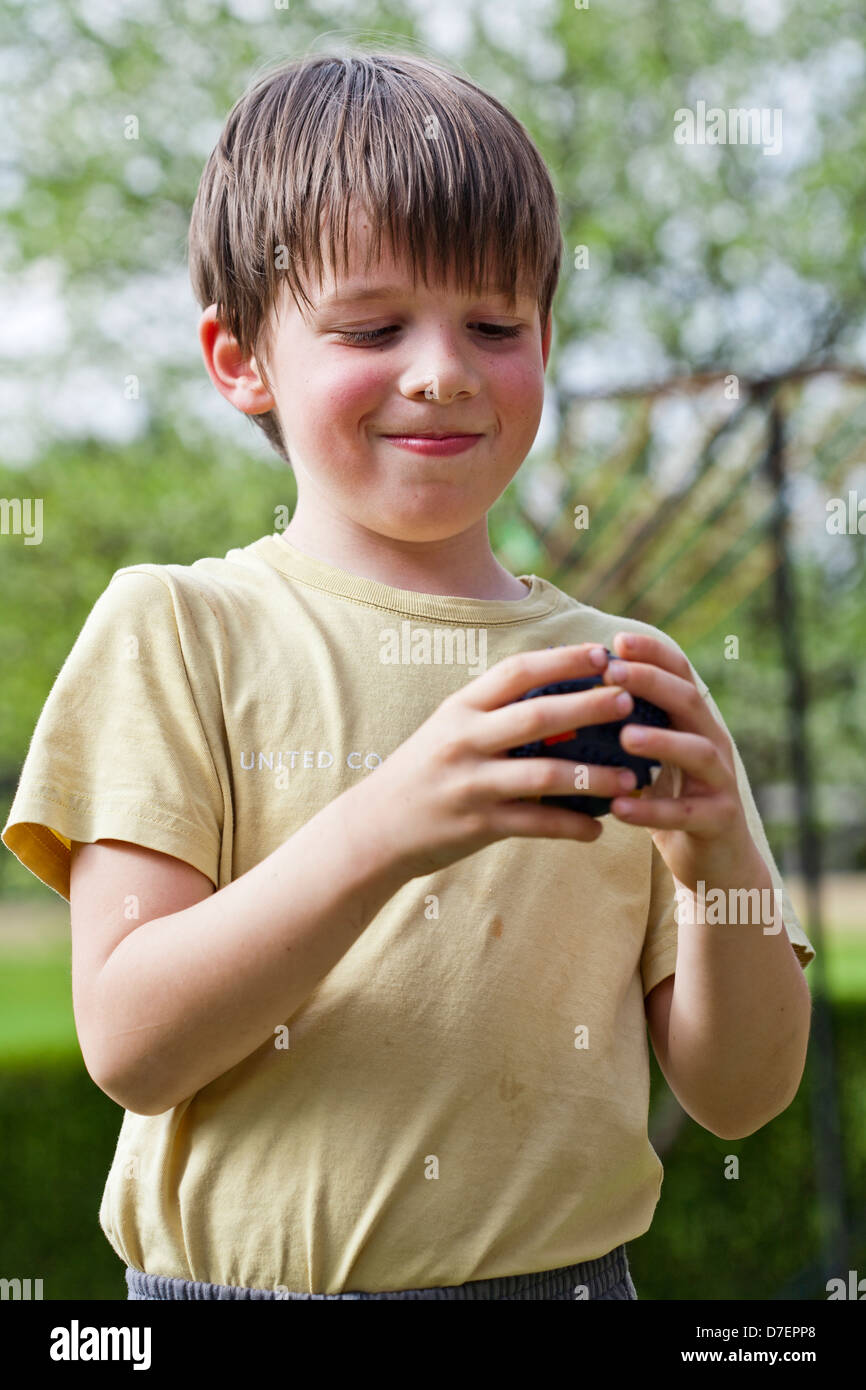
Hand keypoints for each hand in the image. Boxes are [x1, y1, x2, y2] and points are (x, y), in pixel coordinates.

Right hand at [359, 643, 641, 879]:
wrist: (374, 827)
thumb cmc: (422, 773)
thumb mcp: (449, 730)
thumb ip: (493, 713)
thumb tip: (557, 694)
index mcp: (461, 708)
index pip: (516, 672)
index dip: (561, 659)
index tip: (602, 653)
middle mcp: (464, 739)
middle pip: (537, 715)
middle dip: (588, 706)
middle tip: (628, 701)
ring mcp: (471, 783)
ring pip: (544, 774)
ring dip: (594, 776)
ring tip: (632, 778)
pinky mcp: (477, 824)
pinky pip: (535, 824)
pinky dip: (571, 827)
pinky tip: (598, 830)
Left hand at [598, 632, 756, 888]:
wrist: (716, 864)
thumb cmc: (671, 803)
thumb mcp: (652, 762)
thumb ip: (627, 730)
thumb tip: (570, 698)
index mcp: (695, 723)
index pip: (680, 675)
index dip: (653, 655)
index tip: (617, 640)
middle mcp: (713, 743)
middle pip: (689, 702)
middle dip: (652, 683)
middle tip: (612, 673)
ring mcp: (720, 782)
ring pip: (698, 752)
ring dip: (661, 741)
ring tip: (625, 736)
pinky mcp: (719, 821)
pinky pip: (686, 813)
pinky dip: (652, 810)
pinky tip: (620, 807)